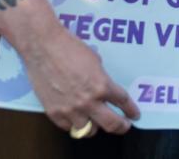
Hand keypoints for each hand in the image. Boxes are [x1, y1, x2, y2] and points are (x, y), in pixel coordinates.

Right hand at [0, 0, 139, 134]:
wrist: (44, 47)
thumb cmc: (69, 47)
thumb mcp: (94, 60)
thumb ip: (101, 78)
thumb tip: (103, 88)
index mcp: (101, 85)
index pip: (122, 102)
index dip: (131, 110)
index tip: (134, 115)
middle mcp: (88, 101)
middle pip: (111, 124)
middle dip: (121, 126)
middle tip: (124, 125)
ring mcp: (71, 110)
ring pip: (89, 131)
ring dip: (95, 126)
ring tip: (97, 122)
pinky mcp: (54, 113)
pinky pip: (69, 128)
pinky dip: (74, 124)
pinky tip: (77, 118)